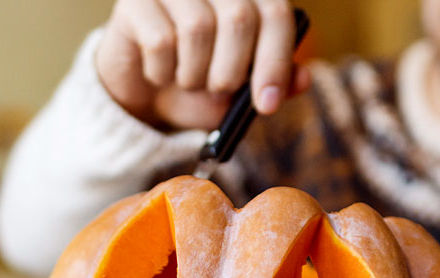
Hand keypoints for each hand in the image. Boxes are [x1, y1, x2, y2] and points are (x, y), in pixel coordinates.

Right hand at [95, 0, 311, 130]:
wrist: (145, 92)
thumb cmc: (201, 82)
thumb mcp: (242, 91)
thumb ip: (275, 82)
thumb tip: (303, 80)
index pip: (275, 13)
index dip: (275, 61)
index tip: (266, 104)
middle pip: (239, 18)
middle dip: (231, 72)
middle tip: (217, 91)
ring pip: (197, 29)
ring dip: (194, 75)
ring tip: (187, 81)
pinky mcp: (136, 1)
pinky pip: (159, 41)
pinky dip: (162, 73)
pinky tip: (159, 74)